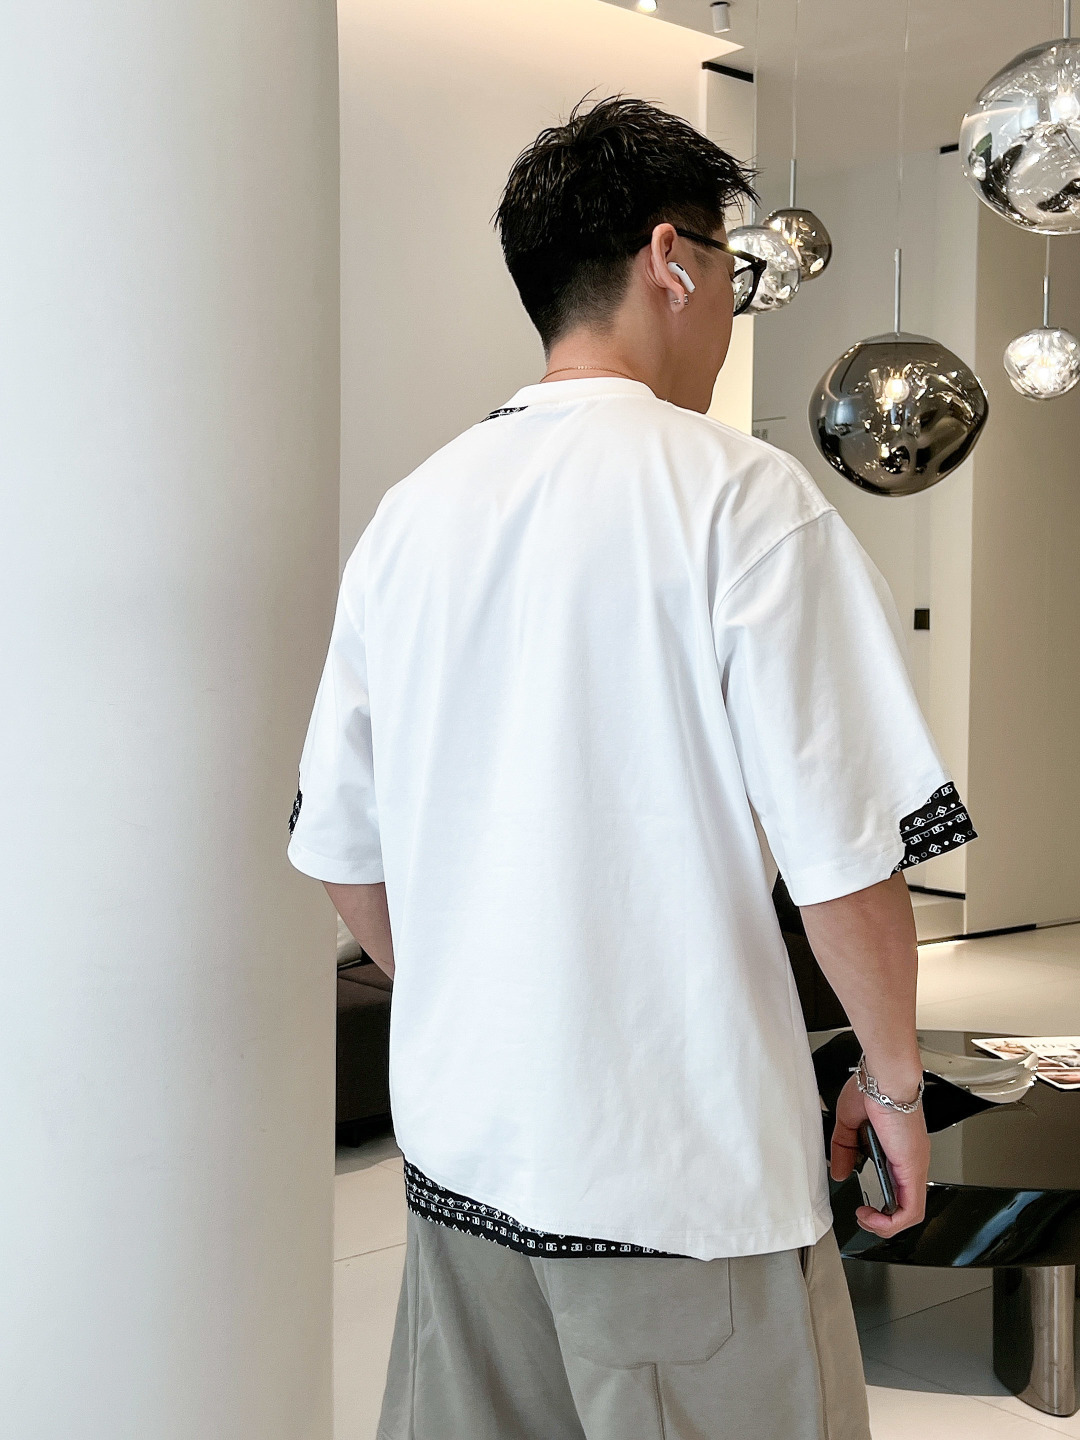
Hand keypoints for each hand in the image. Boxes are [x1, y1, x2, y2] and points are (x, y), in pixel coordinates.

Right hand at [830, 1074, 929, 1236]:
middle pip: (906, 1205)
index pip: (899, 1188)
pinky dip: (892, 1222)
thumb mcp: (850, 1124)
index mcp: (900, 1150)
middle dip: (882, 1220)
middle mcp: (912, 1160)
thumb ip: (845, 1151)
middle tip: (864, 1216)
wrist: (884, 1077)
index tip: (864, 1205)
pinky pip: (911, 1209)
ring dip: (886, 1225)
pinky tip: (873, 1217)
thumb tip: (840, 1173)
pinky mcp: (913, 1168)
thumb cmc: (873, 1088)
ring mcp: (915, 1165)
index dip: (882, 1205)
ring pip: (911, 1212)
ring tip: (866, 1219)